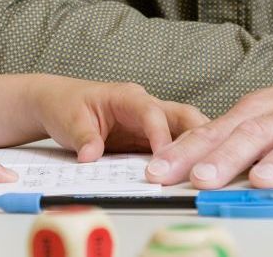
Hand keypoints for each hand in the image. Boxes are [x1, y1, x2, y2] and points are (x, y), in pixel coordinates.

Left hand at [32, 77, 208, 161]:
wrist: (58, 104)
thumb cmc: (66, 106)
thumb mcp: (70, 121)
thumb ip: (83, 138)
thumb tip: (91, 157)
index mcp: (127, 97)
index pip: (151, 112)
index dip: (161, 134)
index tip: (166, 156)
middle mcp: (145, 106)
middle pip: (182, 116)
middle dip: (200, 134)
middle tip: (212, 160)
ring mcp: (151, 123)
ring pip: (184, 131)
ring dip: (199, 148)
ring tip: (214, 170)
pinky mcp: (150, 139)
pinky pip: (174, 147)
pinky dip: (187, 159)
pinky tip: (196, 175)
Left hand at [145, 61, 272, 188]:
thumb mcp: (259, 116)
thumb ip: (223, 138)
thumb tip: (175, 162)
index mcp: (257, 112)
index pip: (215, 132)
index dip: (186, 152)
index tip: (158, 171)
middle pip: (252, 135)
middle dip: (225, 157)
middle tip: (201, 178)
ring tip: (261, 180)